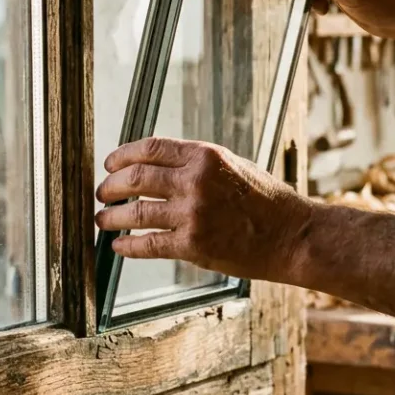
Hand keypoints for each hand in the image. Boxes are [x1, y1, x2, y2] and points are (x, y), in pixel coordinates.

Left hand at [94, 137, 312, 282]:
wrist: (292, 235)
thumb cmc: (265, 200)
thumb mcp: (232, 165)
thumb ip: (196, 164)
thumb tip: (154, 164)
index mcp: (206, 155)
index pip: (150, 148)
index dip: (122, 156)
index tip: (110, 165)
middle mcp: (196, 181)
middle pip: (135, 178)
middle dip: (111, 186)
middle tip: (103, 193)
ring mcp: (193, 214)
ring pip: (135, 212)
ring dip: (111, 217)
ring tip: (102, 219)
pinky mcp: (193, 246)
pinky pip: (148, 244)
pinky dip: (128, 245)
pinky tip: (119, 246)